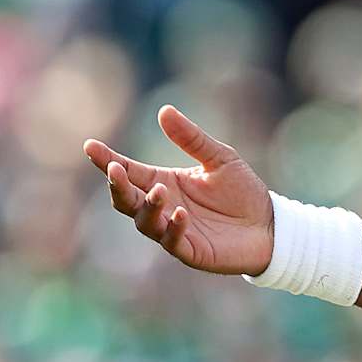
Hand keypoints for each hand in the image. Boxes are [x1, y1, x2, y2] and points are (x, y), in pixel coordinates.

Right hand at [83, 105, 275, 275]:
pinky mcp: (190, 250)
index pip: (129, 171)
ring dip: (147, 206)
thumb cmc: (243, 191)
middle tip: (115, 170)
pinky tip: (182, 214)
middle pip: (126, 198)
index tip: (90, 146)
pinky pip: (173, 241)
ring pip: (144, 221)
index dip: (108, 160)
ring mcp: (172, 230)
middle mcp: (162, 206)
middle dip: (117, 185)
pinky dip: (173, 228)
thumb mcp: (220, 158)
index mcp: (163, 182)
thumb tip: (164, 110)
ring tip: (159, 190)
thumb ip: (191, 138)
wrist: (271, 224)